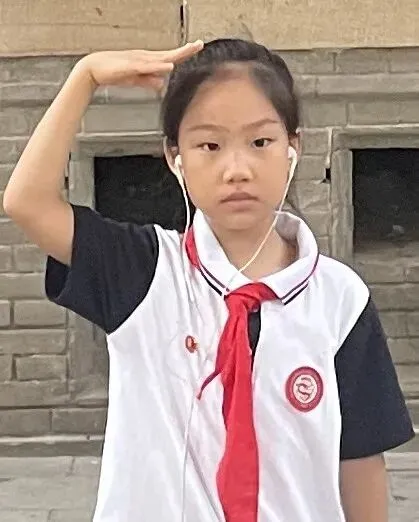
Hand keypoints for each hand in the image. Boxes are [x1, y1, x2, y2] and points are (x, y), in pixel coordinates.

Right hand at [77, 40, 203, 90]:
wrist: (94, 69)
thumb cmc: (113, 72)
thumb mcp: (135, 79)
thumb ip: (148, 81)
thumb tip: (161, 84)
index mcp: (147, 61)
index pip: (170, 57)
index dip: (184, 53)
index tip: (196, 47)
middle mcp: (145, 58)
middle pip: (170, 55)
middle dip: (185, 50)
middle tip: (199, 44)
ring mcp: (139, 60)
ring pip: (161, 58)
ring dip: (176, 55)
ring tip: (190, 49)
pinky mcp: (131, 66)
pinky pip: (147, 66)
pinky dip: (159, 66)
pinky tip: (168, 67)